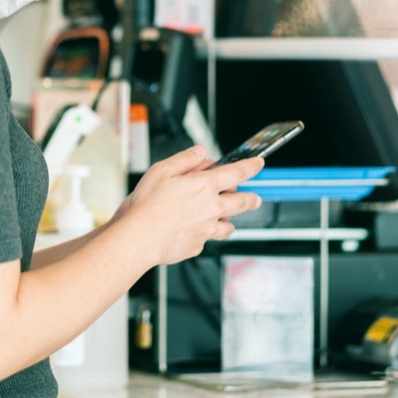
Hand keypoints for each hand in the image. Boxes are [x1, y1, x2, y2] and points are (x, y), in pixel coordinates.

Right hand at [118, 146, 262, 266]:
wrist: (139, 237)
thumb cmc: (147, 204)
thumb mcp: (162, 170)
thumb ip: (185, 159)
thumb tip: (200, 152)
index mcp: (204, 186)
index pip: (237, 173)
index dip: (251, 166)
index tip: (258, 164)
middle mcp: (211, 208)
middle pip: (242, 203)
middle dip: (251, 199)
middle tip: (255, 199)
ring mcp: (207, 229)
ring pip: (229, 226)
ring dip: (229, 220)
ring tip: (224, 218)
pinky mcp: (198, 245)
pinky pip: (208, 239)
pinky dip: (205, 234)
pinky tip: (194, 231)